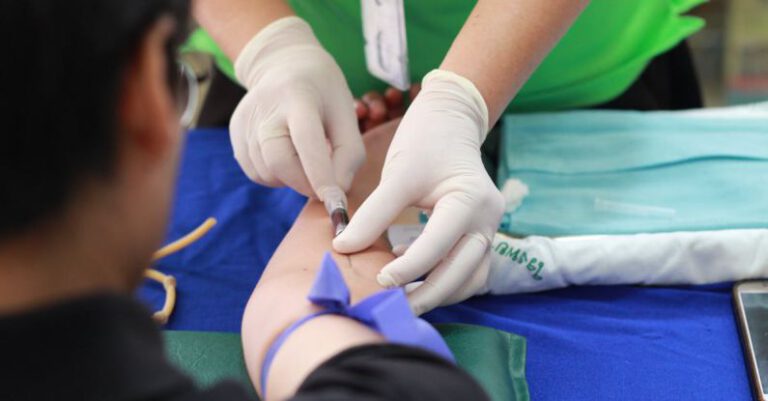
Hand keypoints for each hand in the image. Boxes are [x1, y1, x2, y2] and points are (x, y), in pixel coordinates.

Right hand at [230, 17, 364, 199]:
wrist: (284, 64)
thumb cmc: (323, 92)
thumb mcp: (346, 113)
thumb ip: (349, 153)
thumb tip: (338, 191)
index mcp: (299, 96)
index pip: (306, 140)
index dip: (321, 175)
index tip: (336, 202)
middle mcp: (265, 107)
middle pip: (279, 162)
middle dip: (305, 183)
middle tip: (324, 183)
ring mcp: (245, 121)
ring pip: (267, 173)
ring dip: (291, 179)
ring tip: (304, 156)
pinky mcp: (235, 133)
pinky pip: (256, 172)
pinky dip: (276, 175)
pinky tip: (287, 155)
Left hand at [334, 70, 504, 314]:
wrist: (451, 120)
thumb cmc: (425, 141)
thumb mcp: (398, 174)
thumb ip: (373, 214)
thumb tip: (343, 247)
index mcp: (472, 201)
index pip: (439, 245)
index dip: (408, 268)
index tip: (378, 280)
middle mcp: (488, 220)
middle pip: (462, 273)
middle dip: (427, 294)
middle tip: (391, 307)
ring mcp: (489, 230)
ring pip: (470, 279)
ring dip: (439, 294)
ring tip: (403, 301)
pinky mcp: (480, 235)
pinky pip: (468, 271)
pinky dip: (445, 282)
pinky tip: (414, 278)